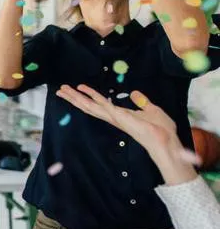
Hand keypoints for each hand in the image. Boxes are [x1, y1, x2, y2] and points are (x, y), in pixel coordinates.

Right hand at [56, 85, 178, 150]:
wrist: (167, 141)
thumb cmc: (161, 129)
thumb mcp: (151, 110)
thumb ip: (142, 102)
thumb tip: (134, 93)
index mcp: (118, 115)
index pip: (97, 105)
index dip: (86, 96)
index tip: (76, 87)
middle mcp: (113, 117)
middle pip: (88, 106)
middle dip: (74, 98)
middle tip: (60, 90)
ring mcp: (115, 118)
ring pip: (91, 106)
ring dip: (76, 97)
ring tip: (64, 90)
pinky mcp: (121, 118)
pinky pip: (105, 106)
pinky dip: (94, 97)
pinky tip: (83, 91)